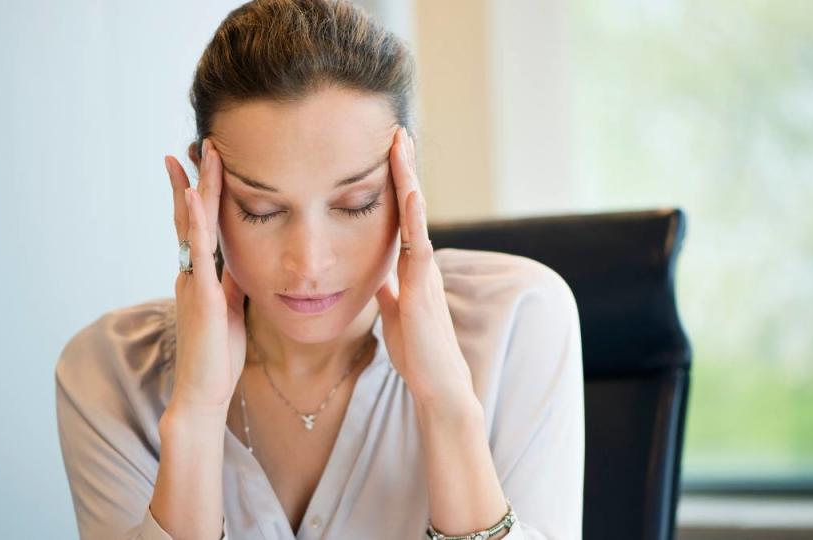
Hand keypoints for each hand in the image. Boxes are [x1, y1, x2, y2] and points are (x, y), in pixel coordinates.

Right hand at [164, 139, 246, 415]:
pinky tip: (194, 198)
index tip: (206, 163)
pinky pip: (197, 252)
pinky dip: (195, 223)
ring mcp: (193, 281)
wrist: (205, 391)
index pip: (201, 225)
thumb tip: (241, 259)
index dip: (202, 194)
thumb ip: (231, 281)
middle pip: (192, 216)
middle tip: (199, 142)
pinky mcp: (201, 296)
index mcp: (202, 275)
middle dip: (194, 179)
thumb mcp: (230, 307)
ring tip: (197, 155)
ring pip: (192, 226)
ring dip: (195, 188)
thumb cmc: (218, 354)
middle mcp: (192, 272)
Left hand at [374, 127, 475, 408]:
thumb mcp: (394, 312)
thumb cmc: (417, 351)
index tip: (387, 153)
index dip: (395, 184)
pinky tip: (412, 191)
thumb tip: (375, 274)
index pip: (402, 216)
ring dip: (408, 179)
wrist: (437, 383)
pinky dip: (416, 216)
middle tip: (397, 131)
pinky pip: (418, 245)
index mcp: (411, 266)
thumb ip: (388, 290)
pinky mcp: (423, 287)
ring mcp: (425, 271)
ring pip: (416, 215)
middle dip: (403, 168)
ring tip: (401, 144)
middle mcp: (421, 261)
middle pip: (411, 205)